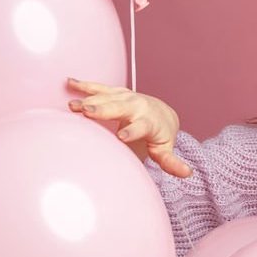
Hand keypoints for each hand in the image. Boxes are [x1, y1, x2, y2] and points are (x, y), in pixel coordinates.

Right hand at [67, 78, 192, 177]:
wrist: (162, 114)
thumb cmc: (160, 135)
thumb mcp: (165, 150)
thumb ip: (172, 162)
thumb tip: (187, 173)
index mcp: (149, 122)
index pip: (141, 126)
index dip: (132, 131)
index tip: (121, 136)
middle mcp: (138, 106)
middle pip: (120, 107)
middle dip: (104, 109)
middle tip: (86, 112)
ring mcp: (126, 97)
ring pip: (107, 97)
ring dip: (89, 100)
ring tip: (72, 106)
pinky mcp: (116, 92)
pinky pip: (99, 87)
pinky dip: (84, 85)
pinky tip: (69, 82)